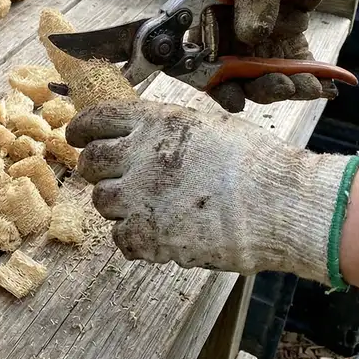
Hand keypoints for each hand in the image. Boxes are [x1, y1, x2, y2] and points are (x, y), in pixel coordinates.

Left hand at [67, 100, 356, 283]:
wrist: (281, 203)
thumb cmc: (257, 162)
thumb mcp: (209, 125)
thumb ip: (169, 128)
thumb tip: (142, 131)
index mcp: (156, 122)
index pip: (96, 119)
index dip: (80, 129)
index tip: (77, 137)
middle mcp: (140, 154)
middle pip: (90, 162)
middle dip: (97, 170)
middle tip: (115, 179)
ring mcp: (141, 196)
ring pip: (102, 201)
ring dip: (118, 205)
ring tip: (149, 208)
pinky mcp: (149, 235)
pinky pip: (120, 238)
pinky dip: (134, 239)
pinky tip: (159, 234)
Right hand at [202, 0, 358, 112]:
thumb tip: (249, 38)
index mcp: (209, 0)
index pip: (195, 47)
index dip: (207, 76)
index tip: (230, 94)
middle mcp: (229, 20)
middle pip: (228, 70)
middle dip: (253, 86)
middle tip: (280, 85)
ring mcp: (258, 28)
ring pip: (260, 74)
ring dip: (281, 86)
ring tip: (308, 84)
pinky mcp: (287, 33)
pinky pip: (291, 67)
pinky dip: (306, 80)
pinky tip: (325, 85)